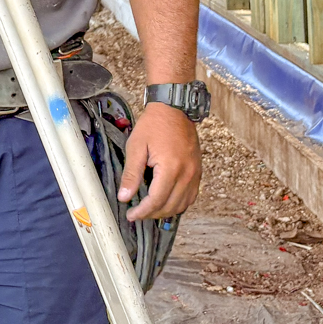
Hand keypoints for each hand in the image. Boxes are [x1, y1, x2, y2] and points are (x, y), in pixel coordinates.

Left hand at [118, 102, 201, 221]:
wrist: (174, 108)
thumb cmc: (154, 124)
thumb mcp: (136, 147)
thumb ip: (131, 174)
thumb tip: (124, 196)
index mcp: (171, 168)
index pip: (156, 200)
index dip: (142, 212)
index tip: (131, 215)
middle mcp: (187, 174)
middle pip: (170, 206)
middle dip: (152, 214)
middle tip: (137, 213)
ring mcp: (195, 173)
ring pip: (182, 205)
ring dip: (166, 211)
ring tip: (150, 209)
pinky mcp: (198, 171)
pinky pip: (191, 196)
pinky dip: (179, 203)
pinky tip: (166, 201)